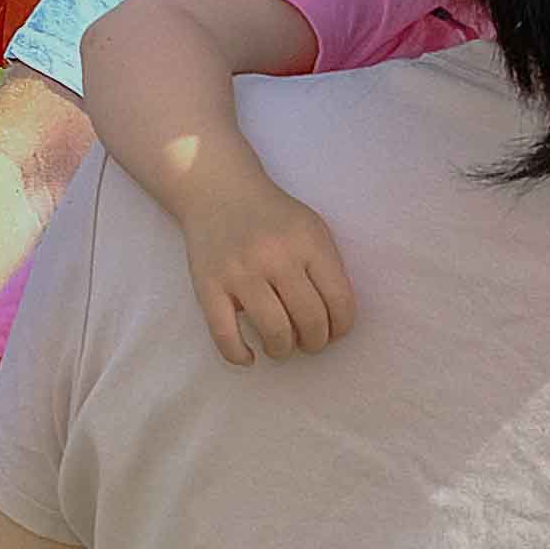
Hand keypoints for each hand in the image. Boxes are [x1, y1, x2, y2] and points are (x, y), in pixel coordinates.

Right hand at [185, 186, 354, 364]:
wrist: (219, 190)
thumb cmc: (273, 217)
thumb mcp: (312, 229)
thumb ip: (328, 268)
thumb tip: (335, 322)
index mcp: (308, 242)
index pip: (339, 300)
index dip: (341, 327)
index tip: (334, 333)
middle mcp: (275, 256)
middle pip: (310, 320)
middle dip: (315, 342)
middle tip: (308, 342)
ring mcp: (239, 272)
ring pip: (274, 331)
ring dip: (283, 350)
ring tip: (281, 347)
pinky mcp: (208, 285)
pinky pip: (225, 334)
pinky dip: (239, 355)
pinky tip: (248, 357)